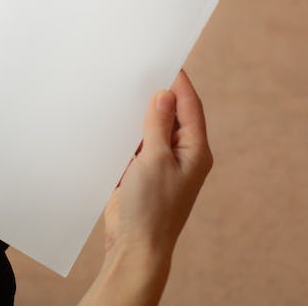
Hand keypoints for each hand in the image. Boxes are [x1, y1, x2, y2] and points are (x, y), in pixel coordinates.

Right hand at [80, 70, 211, 305]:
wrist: (135, 248)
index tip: (164, 59)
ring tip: (122, 91)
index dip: (178, 82)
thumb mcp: (155, 159)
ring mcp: (161, 165)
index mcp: (195, 150)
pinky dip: (126, 134)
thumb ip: (158, 125)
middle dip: (156, 95)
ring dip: (139, 115)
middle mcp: (181, 155)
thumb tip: (164, 95)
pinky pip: (136, 145)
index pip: (189, 105)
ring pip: (151, 129)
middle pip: (171, 115)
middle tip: (138, 70)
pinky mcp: (142, 174)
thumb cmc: (152, 209)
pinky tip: (112, 121)